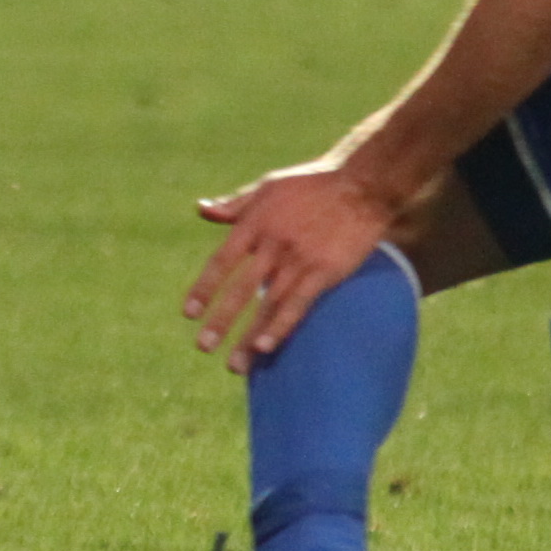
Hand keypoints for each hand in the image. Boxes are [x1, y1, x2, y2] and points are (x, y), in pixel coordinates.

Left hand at [186, 161, 395, 373]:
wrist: (361, 184)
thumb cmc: (312, 184)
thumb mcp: (267, 187)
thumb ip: (235, 204)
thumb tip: (202, 209)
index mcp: (255, 223)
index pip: (222, 261)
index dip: (204, 288)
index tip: (189, 314)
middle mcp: (273, 243)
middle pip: (241, 288)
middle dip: (221, 320)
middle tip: (203, 347)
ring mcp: (299, 259)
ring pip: (268, 304)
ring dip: (249, 336)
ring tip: (235, 365)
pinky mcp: (325, 272)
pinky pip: (298, 305)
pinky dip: (281, 327)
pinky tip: (265, 347)